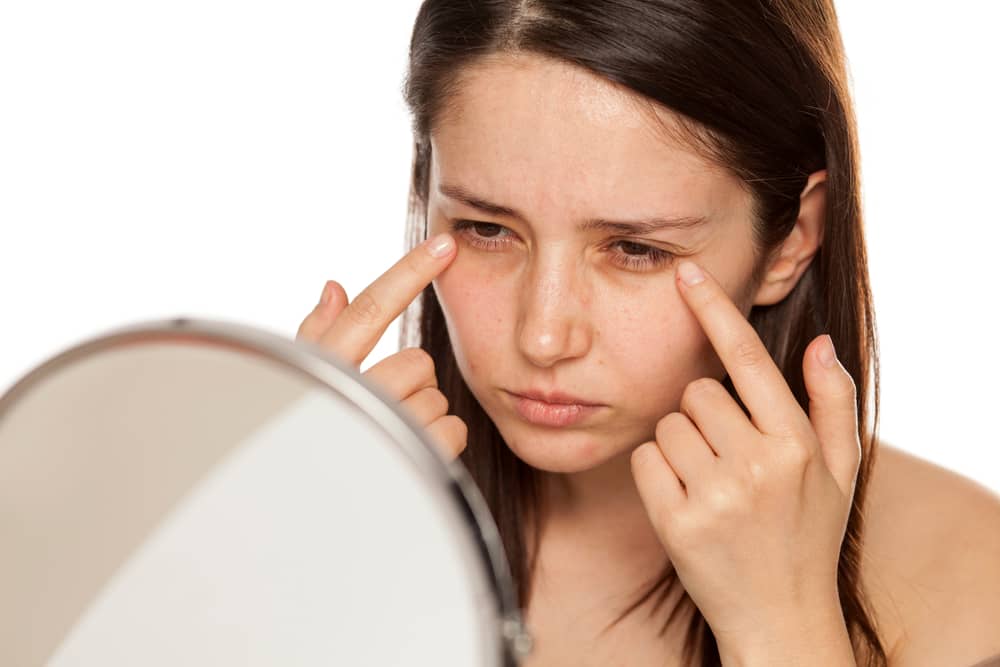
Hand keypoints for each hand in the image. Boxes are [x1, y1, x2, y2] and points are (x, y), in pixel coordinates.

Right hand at [295, 233, 467, 460]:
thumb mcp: (299, 387)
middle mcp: (349, 399)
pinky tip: (414, 458)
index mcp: (322, 372)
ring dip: (425, 415)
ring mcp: (381, 433)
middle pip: (417, 361)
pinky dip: (443, 443)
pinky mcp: (411, 462)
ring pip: (438, 396)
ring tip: (394, 439)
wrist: (297, 528)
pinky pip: (454, 430)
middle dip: (410, 383)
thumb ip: (319, 336)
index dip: (408, 272)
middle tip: (387, 409)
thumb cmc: (301, 448)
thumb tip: (336, 285)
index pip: (369, 311)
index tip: (444, 244)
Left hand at [630, 259, 860, 653]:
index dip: (714, 311)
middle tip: (727, 458)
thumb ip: (832, 402)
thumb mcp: (840, 470)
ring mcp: (715, 495)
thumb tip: (819, 342)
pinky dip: (658, 473)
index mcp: (796, 443)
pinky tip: (686, 501)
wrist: (780, 616)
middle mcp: (757, 464)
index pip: (747, 359)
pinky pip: (645, 459)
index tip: (687, 274)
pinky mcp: (676, 522)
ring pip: (668, 423)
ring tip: (711, 484)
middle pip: (696, 392)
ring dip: (681, 445)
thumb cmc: (807, 535)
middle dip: (705, 415)